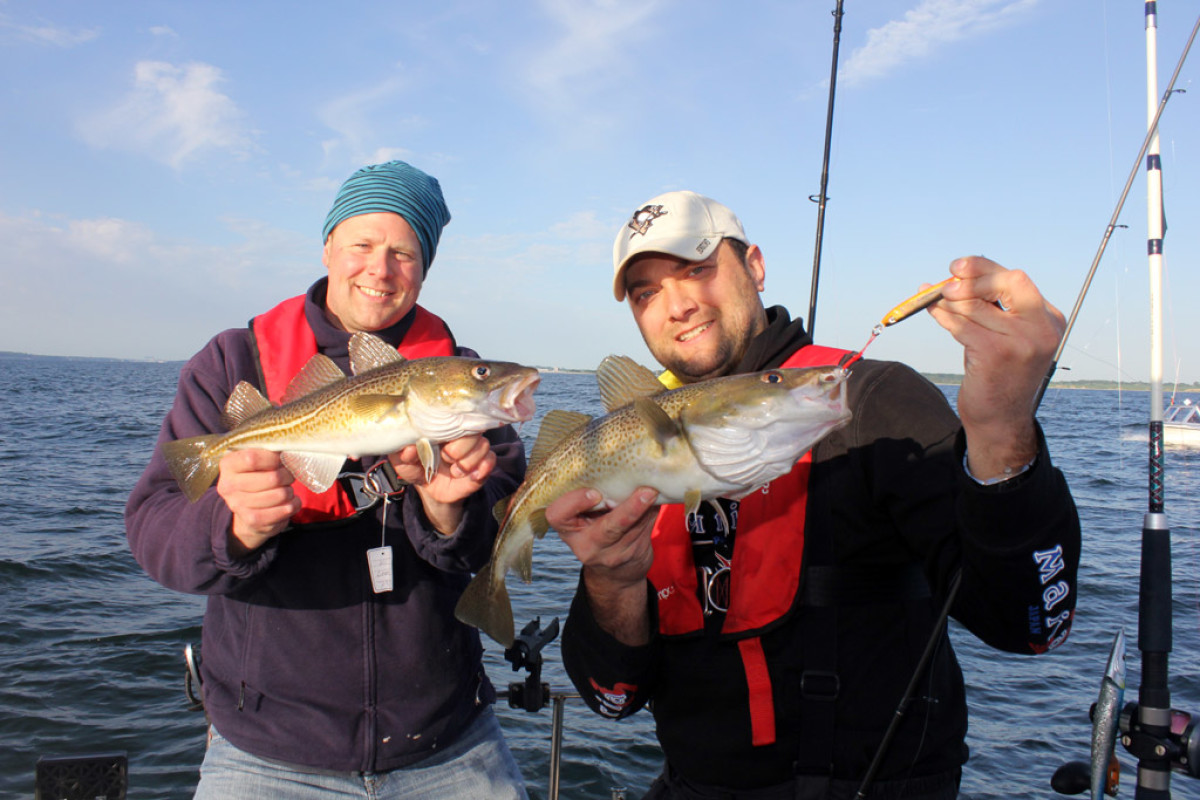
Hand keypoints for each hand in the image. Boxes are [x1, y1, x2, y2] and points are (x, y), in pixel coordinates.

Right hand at [215, 449, 299, 556]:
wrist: (244, 508)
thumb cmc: (255, 475)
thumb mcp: (255, 458)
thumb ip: (267, 451)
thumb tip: (290, 449)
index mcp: (228, 464)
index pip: (253, 459)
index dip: (274, 458)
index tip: (281, 459)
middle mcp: (228, 485)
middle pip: (272, 478)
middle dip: (287, 475)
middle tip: (288, 475)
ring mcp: (238, 505)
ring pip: (280, 494)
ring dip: (290, 491)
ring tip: (287, 489)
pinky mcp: (252, 520)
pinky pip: (284, 511)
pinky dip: (294, 505)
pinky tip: (291, 501)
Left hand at [388, 434, 495, 534]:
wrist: (432, 491)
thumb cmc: (418, 468)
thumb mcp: (404, 463)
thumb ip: (402, 455)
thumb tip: (408, 448)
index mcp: (442, 428)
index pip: (453, 415)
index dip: (448, 427)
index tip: (438, 441)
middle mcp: (460, 435)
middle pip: (472, 429)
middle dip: (459, 448)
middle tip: (447, 457)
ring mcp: (474, 449)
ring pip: (483, 445)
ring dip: (467, 462)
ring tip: (454, 471)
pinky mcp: (483, 464)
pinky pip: (491, 460)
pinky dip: (481, 469)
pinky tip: (469, 477)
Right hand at [548, 487, 658, 644]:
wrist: (614, 574)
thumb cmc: (594, 530)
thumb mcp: (583, 518)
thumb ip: (595, 495)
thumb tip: (618, 464)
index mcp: (568, 529)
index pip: (558, 515)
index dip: (575, 502)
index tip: (594, 492)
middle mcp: (587, 545)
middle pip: (608, 528)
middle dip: (629, 510)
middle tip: (646, 491)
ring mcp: (612, 555)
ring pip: (634, 528)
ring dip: (646, 508)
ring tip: (655, 490)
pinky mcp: (633, 556)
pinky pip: (646, 530)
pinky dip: (652, 512)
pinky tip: (658, 499)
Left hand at [927, 256, 1065, 478]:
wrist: (1000, 420)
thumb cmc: (997, 375)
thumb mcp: (1003, 336)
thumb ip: (990, 308)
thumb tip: (953, 278)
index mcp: (1049, 319)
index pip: (1017, 280)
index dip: (985, 268)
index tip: (957, 267)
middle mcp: (1042, 328)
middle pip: (1007, 282)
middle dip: (973, 277)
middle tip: (946, 282)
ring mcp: (1023, 341)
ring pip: (976, 304)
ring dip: (950, 300)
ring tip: (934, 300)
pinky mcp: (997, 353)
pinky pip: (962, 324)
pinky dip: (943, 315)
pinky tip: (933, 312)